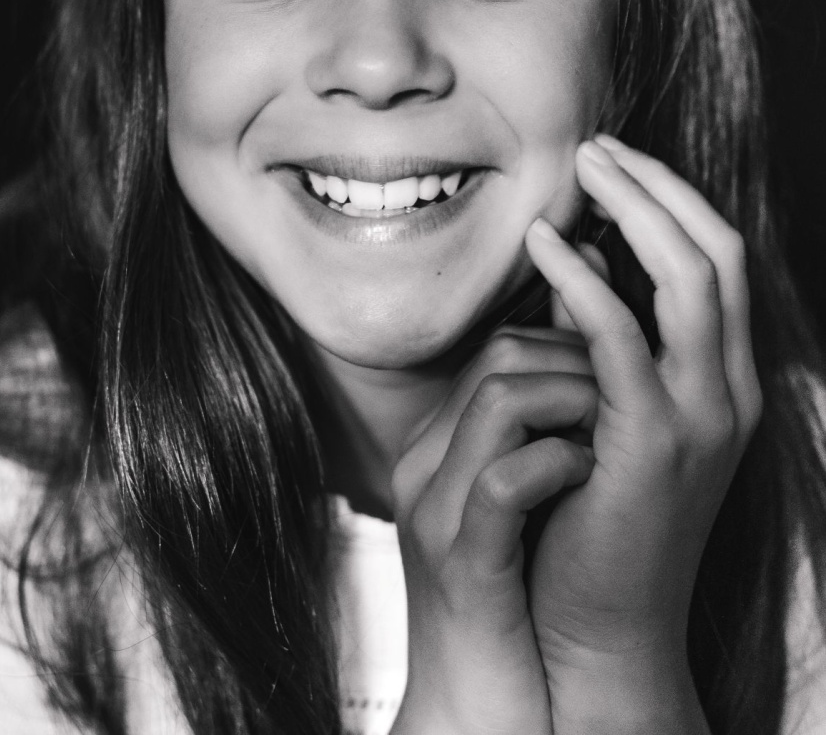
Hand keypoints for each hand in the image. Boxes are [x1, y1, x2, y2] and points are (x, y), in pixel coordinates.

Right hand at [389, 322, 598, 734]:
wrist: (473, 709)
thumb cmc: (509, 604)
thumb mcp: (506, 508)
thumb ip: (520, 444)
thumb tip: (584, 383)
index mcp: (433, 449)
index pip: (497, 349)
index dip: (568, 349)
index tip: (616, 383)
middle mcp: (423, 467)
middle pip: (498, 357)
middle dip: (579, 364)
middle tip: (623, 403)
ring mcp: (437, 513)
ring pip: (500, 398)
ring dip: (577, 404)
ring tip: (610, 439)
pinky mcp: (463, 565)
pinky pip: (507, 481)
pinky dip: (561, 464)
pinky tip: (590, 478)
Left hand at [525, 136, 761, 733]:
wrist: (600, 628)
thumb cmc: (590, 511)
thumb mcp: (603, 406)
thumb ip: (600, 336)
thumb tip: (584, 259)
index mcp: (724, 379)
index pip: (721, 261)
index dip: (674, 200)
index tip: (616, 162)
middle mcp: (731, 391)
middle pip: (719, 252)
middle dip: (661, 186)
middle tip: (596, 146)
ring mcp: (703, 418)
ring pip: (693, 279)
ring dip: (637, 210)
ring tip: (579, 169)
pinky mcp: (653, 444)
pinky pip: (622, 339)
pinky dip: (584, 281)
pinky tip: (542, 246)